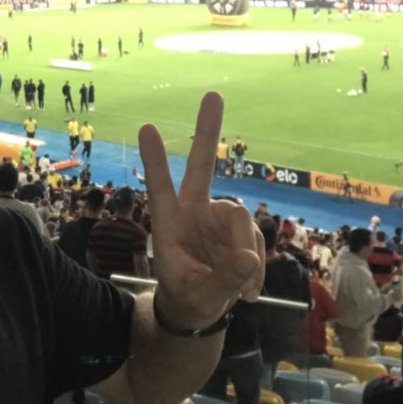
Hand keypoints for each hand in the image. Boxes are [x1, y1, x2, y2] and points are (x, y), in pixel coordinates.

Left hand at [139, 92, 264, 328]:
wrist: (200, 309)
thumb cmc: (188, 298)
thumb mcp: (200, 297)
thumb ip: (222, 280)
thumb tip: (248, 257)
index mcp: (169, 224)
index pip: (160, 188)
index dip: (154, 161)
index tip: (146, 127)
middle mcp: (194, 212)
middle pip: (201, 167)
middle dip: (207, 131)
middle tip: (213, 94)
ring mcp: (218, 219)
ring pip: (242, 220)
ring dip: (248, 255)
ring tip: (243, 292)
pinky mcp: (239, 231)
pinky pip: (256, 239)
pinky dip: (257, 265)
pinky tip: (248, 291)